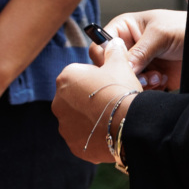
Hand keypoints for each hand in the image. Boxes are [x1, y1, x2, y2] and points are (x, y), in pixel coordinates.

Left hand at [53, 38, 143, 165]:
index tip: (107, 85)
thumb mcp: (120, 64)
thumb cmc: (122, 91)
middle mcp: (58, 102)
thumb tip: (113, 43)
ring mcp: (64, 126)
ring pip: (77, 120)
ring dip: (89, 120)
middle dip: (88, 101)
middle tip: (109, 104)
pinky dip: (91, 137)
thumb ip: (113, 51)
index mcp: (65, 78)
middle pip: (74, 99)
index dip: (94, 80)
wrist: (130, 124)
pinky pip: (82, 139)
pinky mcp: (73, 145)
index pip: (77, 76)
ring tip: (109, 120)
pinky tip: (106, 134)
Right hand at [100, 9, 185, 92]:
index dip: (106, 58)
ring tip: (157, 77)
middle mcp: (128, 48)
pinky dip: (149, 90)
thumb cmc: (184, 28)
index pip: (100, 46)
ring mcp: (139, 65)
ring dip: (140, 83)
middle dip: (125, 75)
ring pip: (124, 82)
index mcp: (124, 29)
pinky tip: (162, 80)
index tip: (120, 67)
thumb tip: (121, 68)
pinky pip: (138, 91)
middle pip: (110, 68)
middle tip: (142, 75)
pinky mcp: (149, 80)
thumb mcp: (160, 34)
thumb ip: (139, 51)